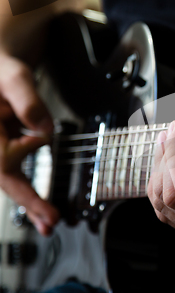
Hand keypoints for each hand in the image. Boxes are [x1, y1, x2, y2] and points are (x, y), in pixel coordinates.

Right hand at [0, 53, 58, 235]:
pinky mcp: (3, 152)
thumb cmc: (2, 69)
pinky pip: (14, 176)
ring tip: (48, 223)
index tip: (40, 135)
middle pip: (3, 177)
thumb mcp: (15, 76)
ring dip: (30, 203)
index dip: (23, 149)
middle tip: (50, 221)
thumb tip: (44, 129)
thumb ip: (27, 98)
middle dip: (28, 200)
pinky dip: (28, 194)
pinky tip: (41, 212)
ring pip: (9, 181)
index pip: (2, 155)